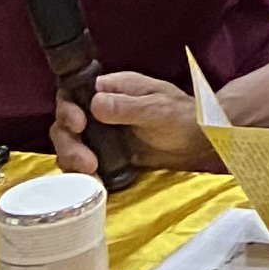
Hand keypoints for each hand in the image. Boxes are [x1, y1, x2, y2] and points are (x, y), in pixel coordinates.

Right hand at [57, 72, 214, 180]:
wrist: (201, 142)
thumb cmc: (185, 117)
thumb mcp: (157, 109)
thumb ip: (127, 107)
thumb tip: (95, 104)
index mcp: (114, 89)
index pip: (74, 93)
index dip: (68, 108)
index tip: (78, 124)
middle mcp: (103, 110)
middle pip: (66, 123)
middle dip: (68, 142)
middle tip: (86, 161)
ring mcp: (103, 134)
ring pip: (71, 144)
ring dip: (73, 159)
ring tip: (91, 171)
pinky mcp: (107, 154)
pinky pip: (85, 163)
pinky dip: (83, 172)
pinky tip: (94, 180)